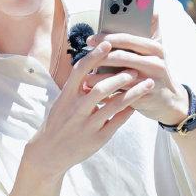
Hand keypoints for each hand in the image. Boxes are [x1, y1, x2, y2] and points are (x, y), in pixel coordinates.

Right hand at [28, 40, 154, 176]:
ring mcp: (87, 125)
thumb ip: (76, 88)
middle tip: (135, 68)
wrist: (49, 152)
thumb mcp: (62, 102)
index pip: (80, 71)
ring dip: (133, 92)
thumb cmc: (58, 123)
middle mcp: (76, 109)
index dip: (94, 56)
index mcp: (66, 97)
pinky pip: (117, 122)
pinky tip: (137, 104)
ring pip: (113, 105)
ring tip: (147, 83)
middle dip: (120, 76)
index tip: (108, 43)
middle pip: (101, 88)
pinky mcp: (97, 138)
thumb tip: (92, 67)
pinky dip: (128, 111)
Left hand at [85, 13, 188, 123]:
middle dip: (99, 58)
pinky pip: (121, 94)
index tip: (90, 40)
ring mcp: (151, 80)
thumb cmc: (154, 71)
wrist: (170, 100)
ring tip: (85, 77)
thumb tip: (148, 11)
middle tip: (84, 60)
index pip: (126, 39)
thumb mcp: (154, 52)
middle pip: (121, 56)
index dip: (106, 38)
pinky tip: (95, 92)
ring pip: (119, 76)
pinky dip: (106, 93)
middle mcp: (156, 62)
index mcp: (155, 47)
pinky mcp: (146, 96)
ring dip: (99, 77)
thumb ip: (147, 32)